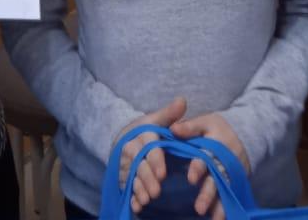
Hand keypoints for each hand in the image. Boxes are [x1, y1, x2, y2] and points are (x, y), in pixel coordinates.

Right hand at [116, 96, 186, 213]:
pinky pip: (127, 187)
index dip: (155, 161)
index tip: (163, 174)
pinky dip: (132, 197)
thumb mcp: (157, 120)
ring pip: (133, 177)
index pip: (149, 148)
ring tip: (148, 200)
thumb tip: (182, 100)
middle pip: (140, 166)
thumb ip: (170, 114)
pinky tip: (137, 207)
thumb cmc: (147, 129)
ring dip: (140, 189)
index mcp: (143, 135)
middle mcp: (132, 149)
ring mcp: (126, 164)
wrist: (125, 137)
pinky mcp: (124, 175)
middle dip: (148, 179)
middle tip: (157, 192)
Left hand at [171, 112, 249, 219]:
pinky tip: (219, 219)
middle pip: (216, 179)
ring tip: (214, 219)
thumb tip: (173, 129)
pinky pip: (230, 196)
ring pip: (224, 191)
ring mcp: (231, 174)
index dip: (199, 167)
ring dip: (219, 205)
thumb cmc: (218, 129)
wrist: (244, 135)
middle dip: (208, 194)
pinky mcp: (234, 182)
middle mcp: (224, 162)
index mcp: (215, 145)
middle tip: (199, 208)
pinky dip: (225, 208)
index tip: (191, 178)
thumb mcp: (206, 122)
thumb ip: (190, 127)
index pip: (206, 157)